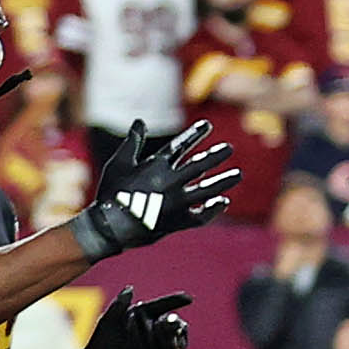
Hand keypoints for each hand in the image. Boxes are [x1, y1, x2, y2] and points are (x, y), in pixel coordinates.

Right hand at [72, 118, 241, 256]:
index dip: (195, 134)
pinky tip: (223, 201)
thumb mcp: (119, 163)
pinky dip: (213, 209)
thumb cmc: (112, 192)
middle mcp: (170, 182)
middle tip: (229, 149)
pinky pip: (201, 215)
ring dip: (224, 181)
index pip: (180, 145)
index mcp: (156, 166)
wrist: (109, 227)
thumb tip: (140, 121)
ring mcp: (177, 202)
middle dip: (216, 155)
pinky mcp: (178, 221)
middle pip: (200, 165)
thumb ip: (133, 142)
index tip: (208, 125)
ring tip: (238, 175)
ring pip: (207, 189)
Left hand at [78, 287, 192, 348]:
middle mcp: (154, 331)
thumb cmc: (100, 341)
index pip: (164, 306)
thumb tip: (130, 289)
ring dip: (176, 341)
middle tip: (173, 324)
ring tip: (169, 343)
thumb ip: (119, 304)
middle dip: (177, 324)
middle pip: (176, 325)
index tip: (187, 299)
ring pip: (178, 343)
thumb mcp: (108, 320)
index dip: (176, 301)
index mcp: (144, 317)